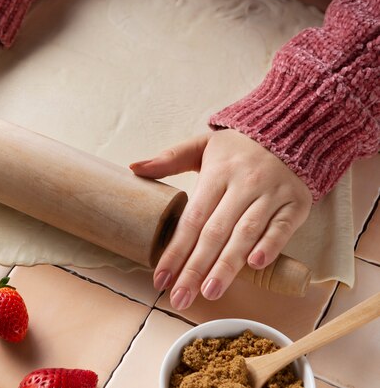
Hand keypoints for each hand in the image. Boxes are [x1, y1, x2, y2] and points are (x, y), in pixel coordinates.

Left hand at [130, 129, 311, 309]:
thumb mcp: (202, 145)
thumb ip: (169, 158)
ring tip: (210, 292)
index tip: (160, 278)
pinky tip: (255, 265)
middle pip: (215, 233)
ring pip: (246, 234)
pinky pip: (282, 228)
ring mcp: (271, 195)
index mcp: (217, 174)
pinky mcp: (295, 204)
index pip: (192, 219)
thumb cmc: (238, 146)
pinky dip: (270, 246)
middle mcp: (243, 185)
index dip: (175, 250)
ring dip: (227, 265)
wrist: (290, 131)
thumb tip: (133, 168)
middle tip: (180, 297)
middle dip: (195, 268)